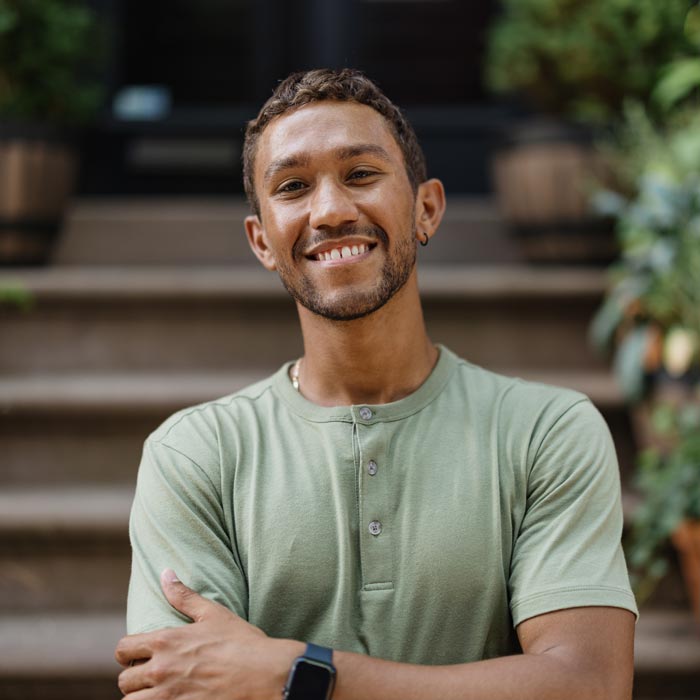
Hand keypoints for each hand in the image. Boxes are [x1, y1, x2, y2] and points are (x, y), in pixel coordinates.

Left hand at [115, 569, 301, 699]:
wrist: (264, 673)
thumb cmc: (241, 641)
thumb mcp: (212, 613)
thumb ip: (183, 596)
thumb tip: (165, 573)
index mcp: (166, 641)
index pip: (123, 649)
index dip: (128, 652)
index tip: (140, 655)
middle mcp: (161, 670)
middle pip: (124, 681)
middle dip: (135, 679)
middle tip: (151, 677)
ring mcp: (169, 696)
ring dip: (141, 698)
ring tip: (157, 693)